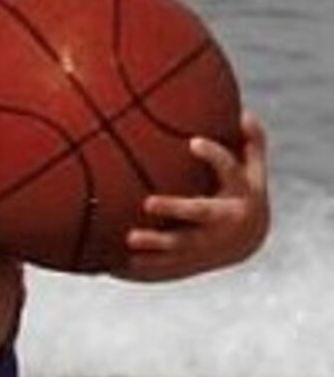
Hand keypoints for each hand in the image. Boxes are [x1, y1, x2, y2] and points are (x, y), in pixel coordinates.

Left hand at [122, 112, 270, 281]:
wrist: (249, 240)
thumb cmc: (244, 191)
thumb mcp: (254, 169)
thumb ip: (252, 142)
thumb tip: (245, 113)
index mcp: (240, 192)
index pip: (229, 170)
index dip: (214, 156)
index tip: (193, 142)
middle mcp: (224, 218)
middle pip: (199, 212)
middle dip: (175, 208)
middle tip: (148, 203)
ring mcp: (208, 240)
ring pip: (180, 243)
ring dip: (155, 242)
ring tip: (130, 238)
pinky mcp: (193, 257)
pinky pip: (167, 263)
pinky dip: (146, 263)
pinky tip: (122, 261)